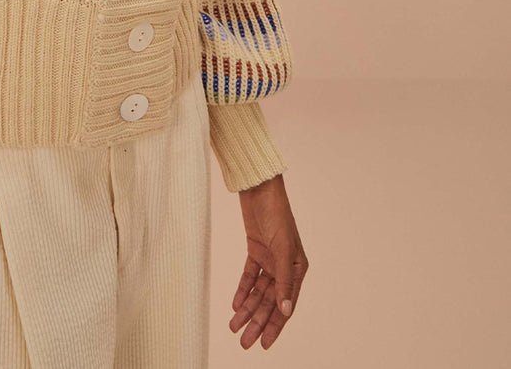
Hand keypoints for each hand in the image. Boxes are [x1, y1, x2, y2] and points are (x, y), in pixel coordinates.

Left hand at [229, 173, 307, 349]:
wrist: (259, 188)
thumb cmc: (277, 214)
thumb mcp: (282, 249)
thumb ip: (284, 281)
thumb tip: (285, 310)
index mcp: (297, 268)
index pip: (285, 304)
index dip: (275, 325)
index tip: (265, 344)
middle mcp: (284, 266)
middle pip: (269, 301)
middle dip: (257, 322)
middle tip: (244, 342)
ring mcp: (269, 259)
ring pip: (257, 292)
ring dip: (246, 309)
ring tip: (234, 327)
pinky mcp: (255, 250)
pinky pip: (248, 276)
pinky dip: (242, 290)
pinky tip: (235, 304)